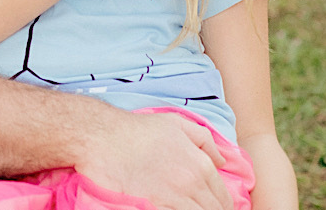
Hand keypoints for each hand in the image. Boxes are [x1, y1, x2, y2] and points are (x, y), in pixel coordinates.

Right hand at [80, 110, 231, 209]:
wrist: (102, 137)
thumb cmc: (136, 130)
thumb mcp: (175, 123)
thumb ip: (204, 139)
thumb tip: (221, 161)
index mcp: (200, 165)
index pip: (223, 199)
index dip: (220, 205)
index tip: (211, 206)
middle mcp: (191, 184)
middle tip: (196, 206)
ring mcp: (173, 199)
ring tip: (181, 206)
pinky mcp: (154, 208)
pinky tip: (170, 208)